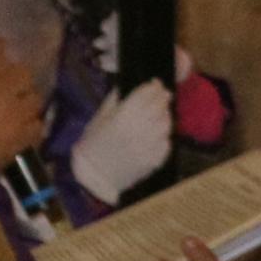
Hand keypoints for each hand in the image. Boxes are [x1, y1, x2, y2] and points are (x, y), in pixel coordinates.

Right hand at [69, 78, 173, 204]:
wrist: (94, 176)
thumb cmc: (93, 144)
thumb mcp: (100, 117)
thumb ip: (116, 98)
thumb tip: (130, 85)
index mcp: (123, 116)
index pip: (147, 93)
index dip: (154, 86)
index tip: (155, 83)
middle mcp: (139, 128)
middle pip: (160, 105)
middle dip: (163, 97)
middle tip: (162, 95)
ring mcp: (150, 145)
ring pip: (167, 122)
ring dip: (165, 115)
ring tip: (160, 114)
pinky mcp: (156, 159)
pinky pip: (167, 142)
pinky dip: (164, 136)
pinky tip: (156, 134)